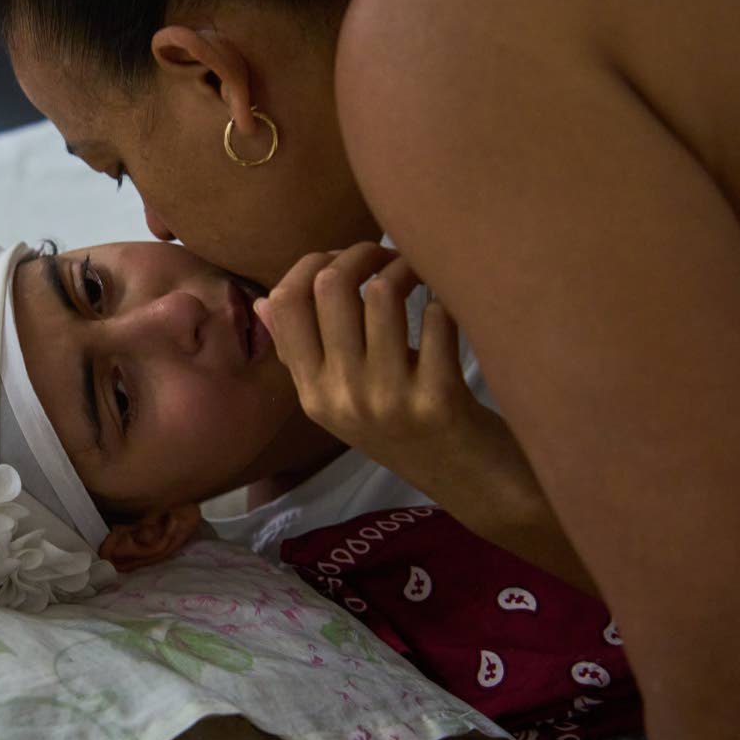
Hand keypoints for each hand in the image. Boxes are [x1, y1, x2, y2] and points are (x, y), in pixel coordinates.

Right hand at [254, 242, 596, 594]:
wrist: (475, 486)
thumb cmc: (409, 431)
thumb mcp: (344, 402)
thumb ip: (306, 355)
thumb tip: (264, 300)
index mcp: (313, 395)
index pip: (285, 305)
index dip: (311, 264)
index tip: (341, 257)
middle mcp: (342, 398)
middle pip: (330, 288)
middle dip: (361, 253)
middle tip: (388, 254)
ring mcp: (388, 400)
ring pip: (382, 295)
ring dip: (406, 267)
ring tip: (422, 271)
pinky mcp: (438, 400)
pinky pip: (436, 320)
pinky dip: (446, 299)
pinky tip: (452, 303)